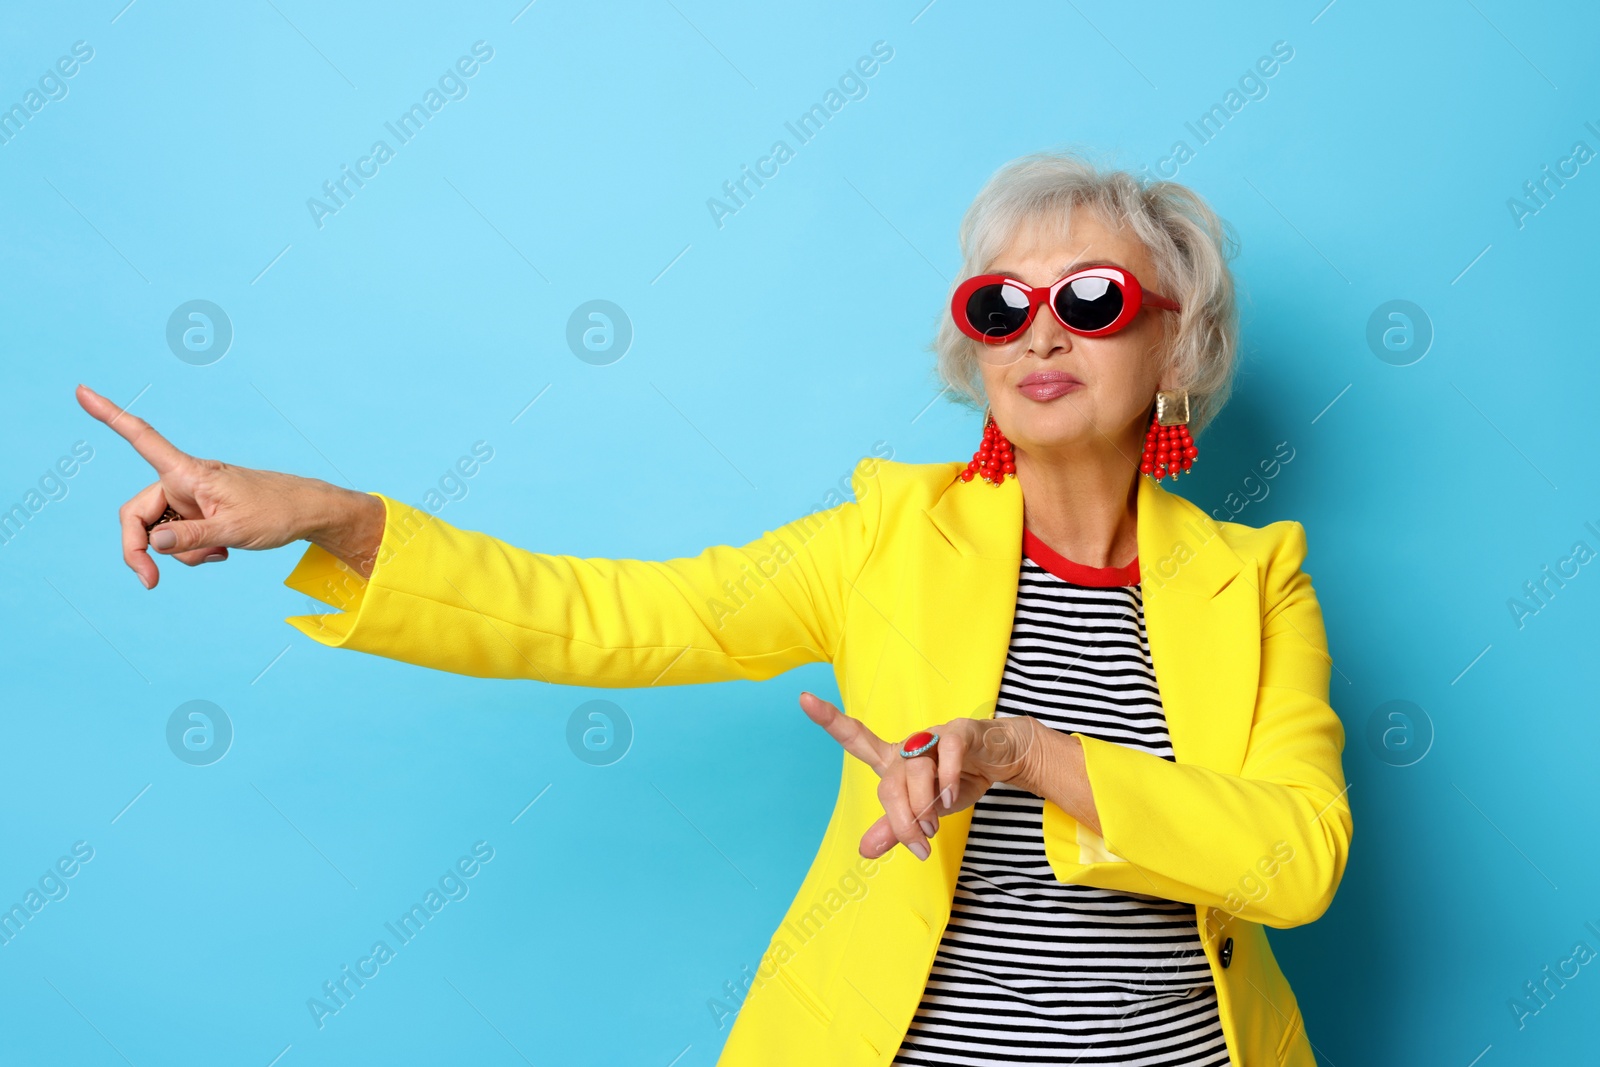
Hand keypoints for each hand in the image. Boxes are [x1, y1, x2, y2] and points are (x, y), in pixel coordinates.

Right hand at [74, 384, 382, 588]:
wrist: (307, 513)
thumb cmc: (276, 512)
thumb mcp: (233, 530)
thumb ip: (190, 537)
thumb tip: (153, 542)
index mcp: (188, 473)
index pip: (142, 439)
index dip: (110, 416)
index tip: (81, 390)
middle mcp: (183, 482)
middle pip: (137, 516)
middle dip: (141, 549)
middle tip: (150, 582)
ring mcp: (190, 499)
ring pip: (160, 534)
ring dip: (180, 553)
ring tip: (217, 553)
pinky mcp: (199, 514)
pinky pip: (179, 539)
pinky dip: (193, 551)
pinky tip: (220, 551)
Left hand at [798, 691, 1039, 861]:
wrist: (1003, 759)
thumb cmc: (957, 781)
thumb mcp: (926, 811)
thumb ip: (896, 828)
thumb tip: (866, 850)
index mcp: (894, 761)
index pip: (856, 738)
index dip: (830, 720)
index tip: (803, 699)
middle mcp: (909, 745)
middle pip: (890, 782)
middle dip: (901, 819)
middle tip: (918, 843)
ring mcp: (933, 736)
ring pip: (915, 771)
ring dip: (924, 806)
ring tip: (935, 825)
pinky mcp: (960, 732)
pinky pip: (947, 751)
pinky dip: (946, 780)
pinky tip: (950, 798)